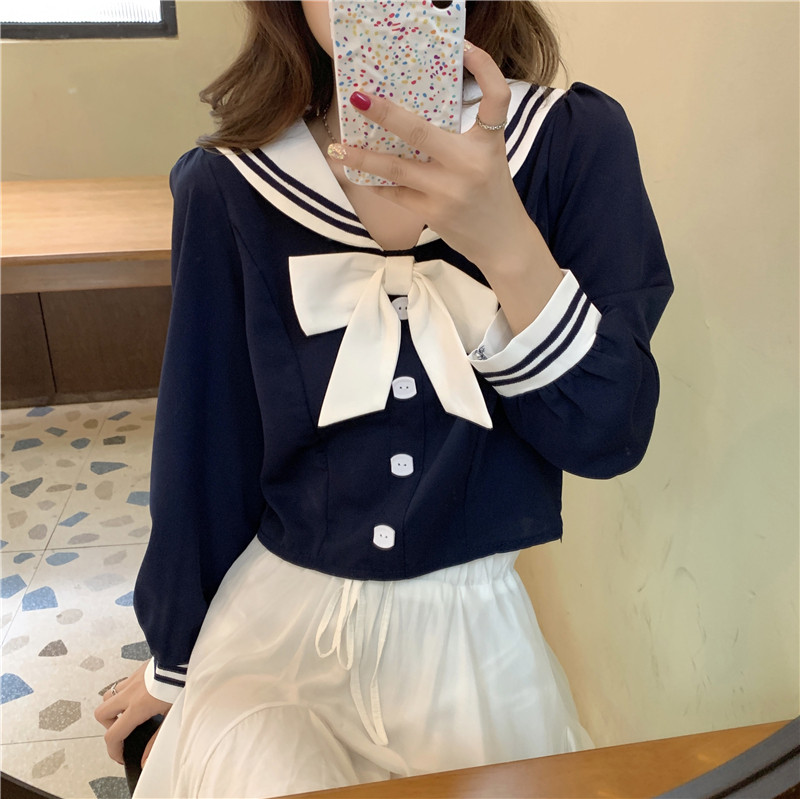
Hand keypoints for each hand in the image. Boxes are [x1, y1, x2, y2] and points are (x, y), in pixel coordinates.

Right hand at [94, 662, 172, 764]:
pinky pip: (122, 684)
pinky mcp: (137, 671)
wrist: (183, 658)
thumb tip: (145, 759)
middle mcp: (129, 694)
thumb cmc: (180, 685)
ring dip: (114, 706)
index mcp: (137, 708)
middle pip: (101, 713)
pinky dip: (124, 693)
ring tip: (128, 713)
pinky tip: (140, 696)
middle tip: (123, 730)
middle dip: (108, 725)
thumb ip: (157, 738)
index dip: (113, 750)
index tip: (121, 756)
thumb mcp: (171, 715)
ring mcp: (131, 680)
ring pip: (109, 696)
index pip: (113, 735)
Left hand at [328, 41, 545, 275]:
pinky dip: (375, 183)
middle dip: (385, 114)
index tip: (465, 48)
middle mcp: (468, 164)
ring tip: (338, 148)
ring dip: (363, 157)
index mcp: (488, 144)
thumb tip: (414, 115)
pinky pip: (396, 194)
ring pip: (397, 169)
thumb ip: (463, 137)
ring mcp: (447, 191)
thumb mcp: (490, 157)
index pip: (496, 97)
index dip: (484, 67)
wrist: (502, 241)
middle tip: (358, 98)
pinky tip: (356, 174)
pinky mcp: (432, 213)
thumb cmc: (492, 193)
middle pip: (421, 132)